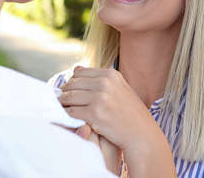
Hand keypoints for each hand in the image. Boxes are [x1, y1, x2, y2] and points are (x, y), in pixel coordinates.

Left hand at [59, 66, 176, 177]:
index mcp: (111, 75)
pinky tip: (67, 120)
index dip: (71, 83)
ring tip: (61, 111)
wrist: (142, 134)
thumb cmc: (130, 114)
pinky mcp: (94, 114)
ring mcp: (100, 98)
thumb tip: (76, 68)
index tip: (69, 92)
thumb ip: (99, 79)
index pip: (79, 73)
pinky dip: (66, 116)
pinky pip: (71, 112)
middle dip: (64, 93)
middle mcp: (105, 83)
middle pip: (72, 84)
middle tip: (61, 103)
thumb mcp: (119, 89)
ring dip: (63, 105)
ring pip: (69, 97)